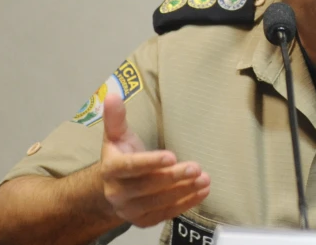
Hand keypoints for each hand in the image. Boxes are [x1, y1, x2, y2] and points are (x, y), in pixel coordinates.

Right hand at [100, 93, 209, 227]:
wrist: (112, 188)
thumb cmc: (120, 156)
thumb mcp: (116, 136)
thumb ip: (116, 117)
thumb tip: (113, 94)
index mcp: (111, 169)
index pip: (131, 167)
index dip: (151, 162)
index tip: (172, 156)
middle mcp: (117, 193)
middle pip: (148, 186)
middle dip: (174, 177)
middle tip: (196, 167)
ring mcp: (129, 210)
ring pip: (159, 202)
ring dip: (184, 191)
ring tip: (205, 179)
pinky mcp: (143, 220)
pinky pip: (166, 214)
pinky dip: (186, 204)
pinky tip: (202, 192)